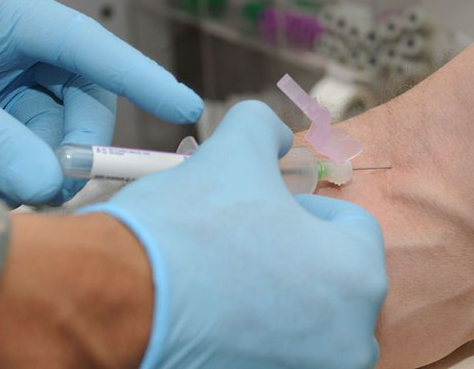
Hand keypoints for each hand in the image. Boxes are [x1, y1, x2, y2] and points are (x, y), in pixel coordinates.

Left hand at [0, 0, 202, 205]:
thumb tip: (46, 185)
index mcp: (3, 7)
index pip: (88, 43)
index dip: (141, 76)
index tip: (185, 107)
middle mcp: (13, 39)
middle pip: (79, 94)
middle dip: (73, 143)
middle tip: (55, 185)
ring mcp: (4, 74)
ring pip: (55, 128)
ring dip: (40, 168)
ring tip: (8, 197)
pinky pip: (28, 145)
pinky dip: (18, 175)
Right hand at [81, 101, 387, 368]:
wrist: (115, 298)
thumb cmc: (189, 226)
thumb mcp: (235, 149)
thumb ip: (267, 128)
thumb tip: (276, 134)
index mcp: (358, 278)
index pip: (354, 228)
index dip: (308, 210)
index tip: (267, 211)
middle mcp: (349, 341)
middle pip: (334, 279)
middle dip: (298, 256)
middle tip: (248, 244)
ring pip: (309, 323)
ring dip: (281, 299)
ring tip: (229, 281)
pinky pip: (277, 355)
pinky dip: (257, 336)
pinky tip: (217, 317)